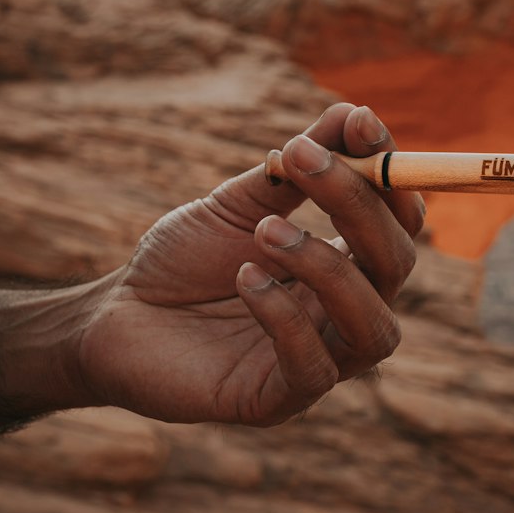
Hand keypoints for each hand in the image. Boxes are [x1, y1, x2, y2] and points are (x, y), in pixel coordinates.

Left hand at [73, 104, 424, 426]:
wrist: (115, 316)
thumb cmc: (183, 260)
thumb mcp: (238, 203)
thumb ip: (296, 170)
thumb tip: (350, 113)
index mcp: (346, 263)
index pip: (398, 218)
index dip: (389, 169)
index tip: (358, 122)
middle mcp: (344, 312)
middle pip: (395, 265)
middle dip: (358, 206)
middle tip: (304, 161)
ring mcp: (319, 360)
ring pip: (374, 327)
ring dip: (328, 268)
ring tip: (265, 231)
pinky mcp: (278, 400)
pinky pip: (312, 369)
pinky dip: (284, 316)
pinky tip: (243, 278)